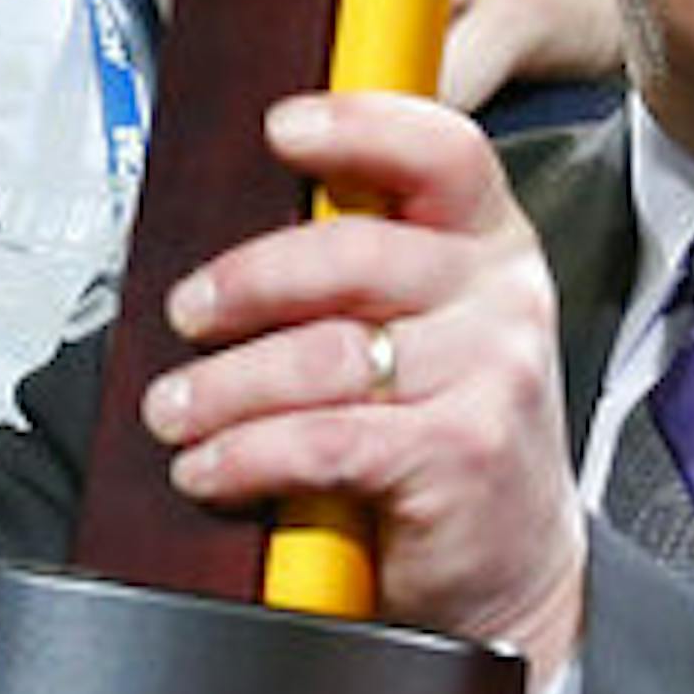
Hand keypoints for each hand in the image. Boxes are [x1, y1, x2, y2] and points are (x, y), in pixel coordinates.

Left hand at [141, 91, 586, 683]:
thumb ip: (372, 268)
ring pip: (325, 355)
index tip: (282, 127)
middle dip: (247, 282)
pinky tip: (212, 466)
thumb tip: (239, 236)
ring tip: (176, 409)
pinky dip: (247, 455)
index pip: (442, 151)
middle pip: (356, 253)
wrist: (516, 567)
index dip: (359, 126)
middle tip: (188, 312)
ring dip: (225, 386)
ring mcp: (491, 375)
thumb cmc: (453, 436)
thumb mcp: (437, 327)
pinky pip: (325, 440)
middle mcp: (502, 296)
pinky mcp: (460, 455)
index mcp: (491, 243)